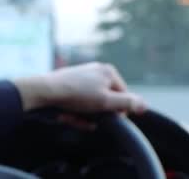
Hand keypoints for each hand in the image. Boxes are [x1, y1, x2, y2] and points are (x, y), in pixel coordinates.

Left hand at [12, 63, 145, 114]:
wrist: (44, 91)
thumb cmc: (76, 95)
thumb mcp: (106, 102)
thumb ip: (127, 103)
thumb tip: (145, 105)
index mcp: (108, 71)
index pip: (124, 96)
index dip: (117, 111)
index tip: (106, 118)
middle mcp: (96, 71)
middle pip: (105, 102)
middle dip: (95, 114)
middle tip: (84, 118)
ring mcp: (81, 77)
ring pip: (90, 105)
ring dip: (83, 116)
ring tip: (71, 115)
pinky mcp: (69, 85)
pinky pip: (78, 103)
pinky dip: (73, 112)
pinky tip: (65, 115)